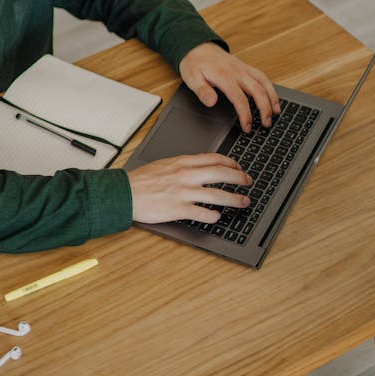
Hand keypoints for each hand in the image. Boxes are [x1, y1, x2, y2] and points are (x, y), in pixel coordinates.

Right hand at [128, 154, 251, 224]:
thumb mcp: (164, 164)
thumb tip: (199, 166)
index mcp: (182, 162)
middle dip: (239, 177)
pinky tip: (218, 216)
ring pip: (217, 194)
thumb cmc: (141, 180)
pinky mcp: (179, 209)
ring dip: (234, 198)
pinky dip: (213, 215)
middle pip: (221, 173)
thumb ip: (182, 165)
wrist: (126, 192)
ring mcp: (183, 192)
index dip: (231, 162)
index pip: (214, 158)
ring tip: (244, 201)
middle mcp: (186, 175)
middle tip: (248, 182)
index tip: (239, 167)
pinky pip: (202, 213)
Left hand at [179, 42, 280, 132]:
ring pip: (264, 82)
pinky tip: (272, 97)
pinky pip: (262, 76)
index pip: (240, 99)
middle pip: (258, 91)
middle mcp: (237, 72)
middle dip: (265, 109)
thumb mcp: (191, 78)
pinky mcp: (245, 67)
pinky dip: (270, 87)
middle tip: (267, 124)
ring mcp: (243, 68)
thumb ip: (202, 91)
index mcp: (224, 76)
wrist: (198, 47)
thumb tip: (211, 102)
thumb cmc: (195, 63)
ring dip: (272, 97)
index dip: (246, 115)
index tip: (247, 127)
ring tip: (277, 112)